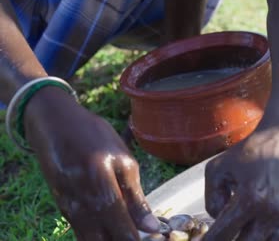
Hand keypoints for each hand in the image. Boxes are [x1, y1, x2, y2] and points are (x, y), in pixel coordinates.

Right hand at [24, 87, 159, 240]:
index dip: (134, 237)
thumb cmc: (94, 137)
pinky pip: (80, 231)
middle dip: (122, 240)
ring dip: (108, 240)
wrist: (54, 124)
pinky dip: (95, 236)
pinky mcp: (61, 206)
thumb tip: (151, 226)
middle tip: (137, 239)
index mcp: (99, 178)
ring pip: (88, 238)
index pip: (119, 220)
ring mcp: (66, 204)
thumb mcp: (122, 158)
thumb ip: (135, 195)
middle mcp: (79, 196)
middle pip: (102, 236)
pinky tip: (110, 234)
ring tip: (125, 236)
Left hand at [203, 116, 278, 240]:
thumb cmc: (252, 150)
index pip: (223, 235)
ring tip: (240, 229)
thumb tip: (217, 219)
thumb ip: (211, 197)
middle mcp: (271, 213)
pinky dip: (265, 240)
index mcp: (250, 198)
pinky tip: (255, 231)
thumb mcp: (219, 167)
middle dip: (229, 240)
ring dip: (248, 239)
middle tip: (222, 234)